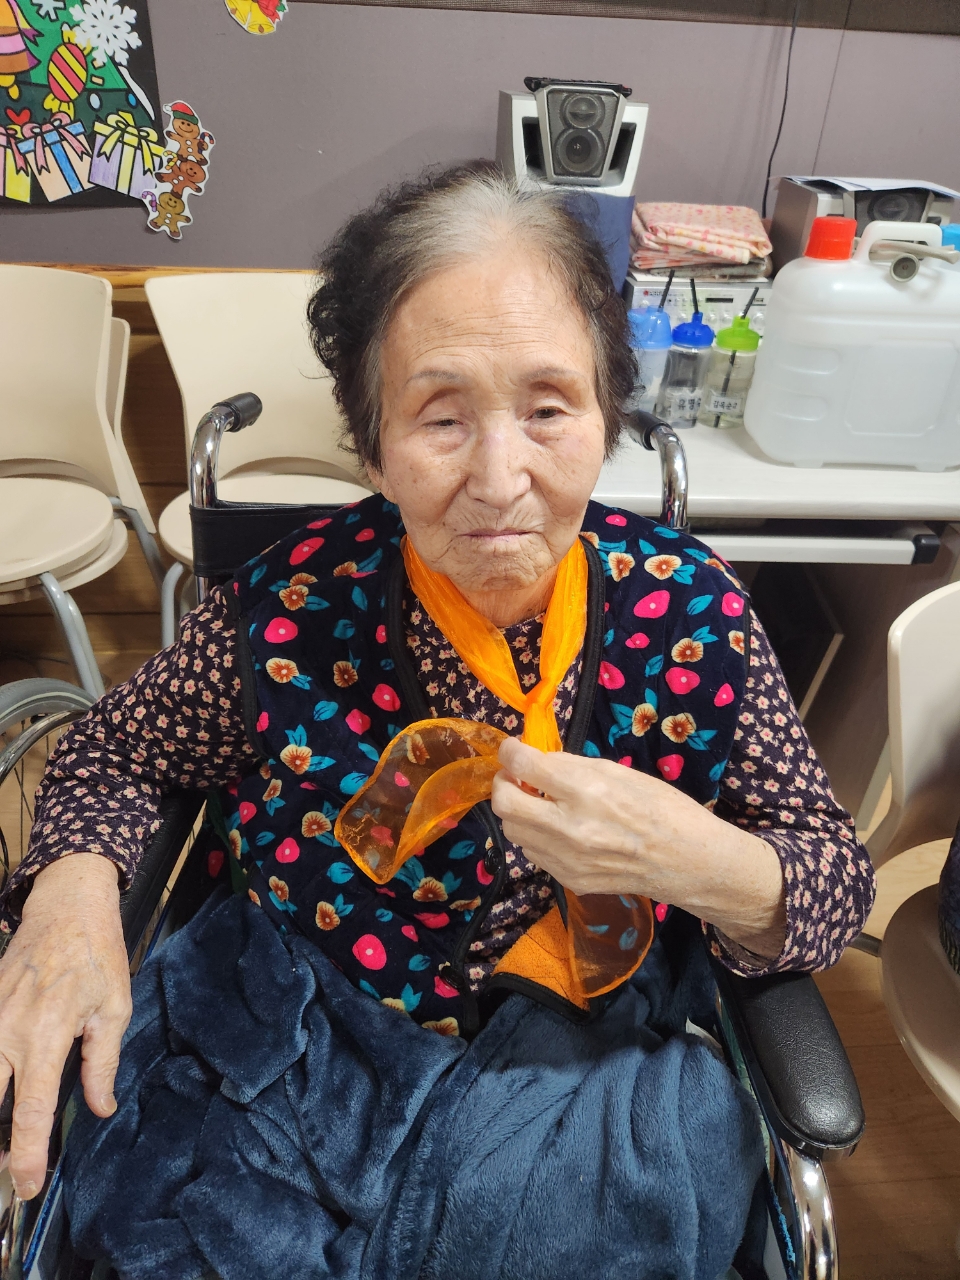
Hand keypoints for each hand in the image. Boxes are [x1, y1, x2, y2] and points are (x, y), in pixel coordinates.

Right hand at [0, 854, 130, 1198]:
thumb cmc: (95, 953)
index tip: (26, 1184)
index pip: (29, 1111)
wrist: (66, 904)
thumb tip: (99, 1107)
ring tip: (5, 1137)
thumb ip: (101, 1063)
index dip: (26, 1154)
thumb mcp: (113, 1007)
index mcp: (46, 1036)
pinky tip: (2, 1090)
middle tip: (10, 1166)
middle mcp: (7, 1031)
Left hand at [490, 738, 785, 956]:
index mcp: (587, 792)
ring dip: (517, 811)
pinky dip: (535, 835)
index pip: (524, 767)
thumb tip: (536, 761)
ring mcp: (568, 860)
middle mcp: (570, 829)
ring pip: (513, 832)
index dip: (510, 752)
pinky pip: (533, 853)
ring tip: (538, 802)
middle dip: (503, 784)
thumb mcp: (618, 771)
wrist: (688, 862)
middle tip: (516, 775)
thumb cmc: (662, 808)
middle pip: (504, 805)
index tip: (512, 749)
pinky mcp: (570, 881)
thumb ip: (571, 766)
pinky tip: (557, 827)